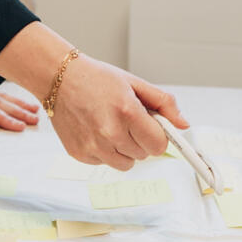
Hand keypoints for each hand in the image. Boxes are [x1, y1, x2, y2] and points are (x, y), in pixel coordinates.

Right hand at [45, 55, 187, 170]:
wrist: (59, 78)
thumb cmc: (95, 78)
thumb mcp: (134, 83)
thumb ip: (163, 103)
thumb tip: (182, 124)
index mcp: (127, 113)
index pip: (159, 145)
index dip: (158, 136)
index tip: (152, 128)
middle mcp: (109, 133)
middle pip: (143, 155)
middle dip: (140, 139)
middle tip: (125, 120)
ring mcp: (93, 146)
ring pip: (125, 163)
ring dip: (124, 149)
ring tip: (111, 126)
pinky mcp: (79, 154)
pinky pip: (104, 162)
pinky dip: (104, 150)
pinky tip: (95, 130)